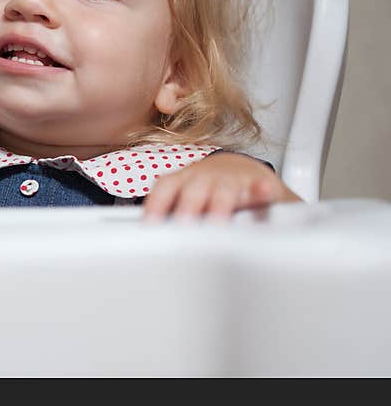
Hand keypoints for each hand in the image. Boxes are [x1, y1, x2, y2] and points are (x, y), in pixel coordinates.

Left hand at [142, 152, 300, 220]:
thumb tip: (142, 236)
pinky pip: (261, 186)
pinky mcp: (257, 184)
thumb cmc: (205, 188)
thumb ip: (166, 213)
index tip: (150, 225)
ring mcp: (230, 179)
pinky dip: (262, 190)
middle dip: (187, 206)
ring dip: (219, 204)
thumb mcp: (184, 196)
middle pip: (193, 189)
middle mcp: (204, 178)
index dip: (156, 204)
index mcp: (183, 180)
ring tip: (217, 221)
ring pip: (224, 190)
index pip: (164, 188)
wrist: (240, 169)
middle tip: (183, 225)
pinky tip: (263, 192)